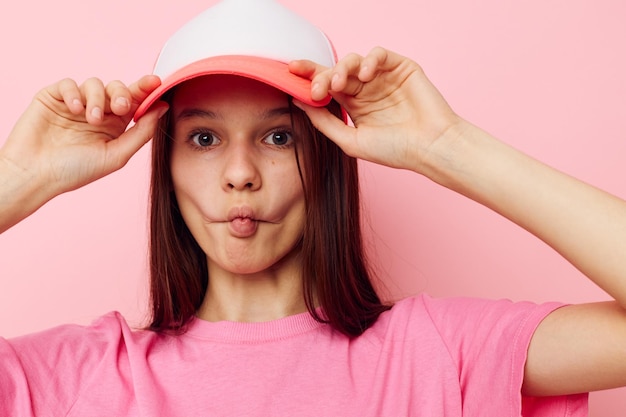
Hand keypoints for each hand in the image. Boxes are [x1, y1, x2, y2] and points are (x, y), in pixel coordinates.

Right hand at [0, 75, 167, 198]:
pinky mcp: (54, 97)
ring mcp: (76, 104)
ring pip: (95, 83)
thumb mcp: (116, 155)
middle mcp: (98, 112)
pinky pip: (69, 83)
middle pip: (118, 88)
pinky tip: (74, 109)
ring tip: (90, 119)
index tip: (156, 82)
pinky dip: (74, 93)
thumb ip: (142, 132)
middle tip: (119, 108)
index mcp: (116, 126)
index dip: (146, 90)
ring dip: (96, 99)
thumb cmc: (76, 171)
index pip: (134, 102)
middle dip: (122, 94)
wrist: (36, 175)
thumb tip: (163, 106)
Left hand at [289, 47, 462, 172]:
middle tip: (318, 89)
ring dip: (342, 68)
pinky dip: (370, 60)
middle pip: (336, 71)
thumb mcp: (351, 140)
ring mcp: (383, 78)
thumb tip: (299, 101)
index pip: (326, 86)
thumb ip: (324, 122)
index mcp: (353, 105)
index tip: (290, 73)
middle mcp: (366, 89)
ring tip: (339, 84)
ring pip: (354, 60)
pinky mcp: (401, 68)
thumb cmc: (395, 150)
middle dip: (322, 76)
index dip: (309, 77)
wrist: (429, 148)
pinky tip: (366, 76)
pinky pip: (379, 54)